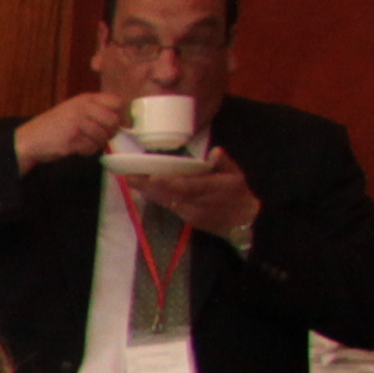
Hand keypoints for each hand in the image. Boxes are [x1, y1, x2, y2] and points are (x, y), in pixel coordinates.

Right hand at [12, 90, 130, 166]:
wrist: (29, 139)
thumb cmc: (54, 126)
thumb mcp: (74, 110)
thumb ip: (95, 110)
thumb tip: (122, 119)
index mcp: (85, 99)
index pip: (116, 102)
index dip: (120, 114)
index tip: (115, 123)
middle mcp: (83, 108)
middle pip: (113, 120)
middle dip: (110, 132)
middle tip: (101, 136)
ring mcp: (77, 123)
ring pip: (103, 136)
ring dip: (97, 143)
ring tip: (85, 142)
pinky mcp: (73, 139)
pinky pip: (92, 148)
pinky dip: (87, 151)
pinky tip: (77, 147)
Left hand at [141, 153, 262, 240]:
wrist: (243, 221)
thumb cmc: (239, 194)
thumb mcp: (237, 175)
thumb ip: (225, 163)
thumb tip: (215, 150)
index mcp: (212, 188)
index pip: (187, 186)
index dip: (168, 183)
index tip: (152, 176)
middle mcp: (198, 203)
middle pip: (170, 194)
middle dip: (149, 186)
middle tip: (130, 176)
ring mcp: (190, 212)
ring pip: (166, 201)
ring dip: (148, 192)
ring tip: (131, 181)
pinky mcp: (186, 219)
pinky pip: (168, 206)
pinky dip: (156, 198)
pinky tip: (144, 190)